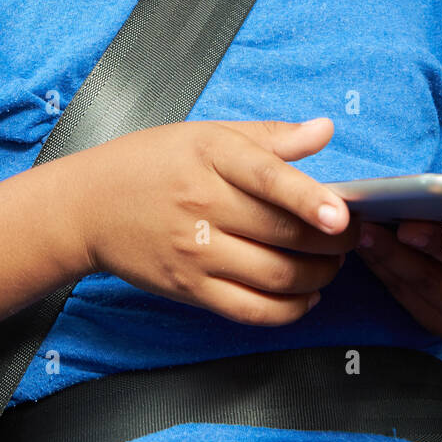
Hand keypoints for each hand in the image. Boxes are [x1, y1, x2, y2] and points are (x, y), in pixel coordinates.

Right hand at [77, 116, 356, 324]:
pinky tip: (306, 296)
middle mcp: (203, 205)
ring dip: (319, 275)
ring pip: (276, 276)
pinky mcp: (189, 288)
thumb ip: (271, 137)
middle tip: (352, 235)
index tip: (342, 214)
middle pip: (283, 234)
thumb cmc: (152, 162)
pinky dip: (289, 310)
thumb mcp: (208, 134)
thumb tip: (325, 130)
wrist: (89, 205)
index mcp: (211, 157)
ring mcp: (195, 252)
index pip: (267, 178)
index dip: (310, 199)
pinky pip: (250, 310)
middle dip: (333, 241)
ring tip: (332, 263)